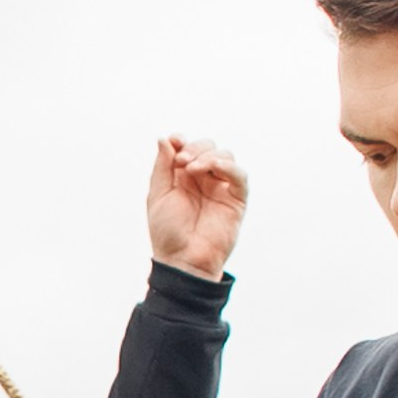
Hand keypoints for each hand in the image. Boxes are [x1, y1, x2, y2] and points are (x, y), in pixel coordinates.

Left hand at [147, 136, 246, 284]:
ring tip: (193, 169)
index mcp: (184, 177)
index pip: (189, 147)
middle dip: (195, 148)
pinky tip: (213, 167)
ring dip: (208, 156)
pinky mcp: (236, 200)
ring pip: (225, 156)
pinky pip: (239, 176)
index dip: (183, 140)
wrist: (182, 259)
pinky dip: (228, 166)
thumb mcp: (158, 194)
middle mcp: (204, 179)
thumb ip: (162, 166)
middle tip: (182, 162)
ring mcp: (221, 188)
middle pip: (209, 146)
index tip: (176, 141)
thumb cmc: (168, 232)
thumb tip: (165, 138)